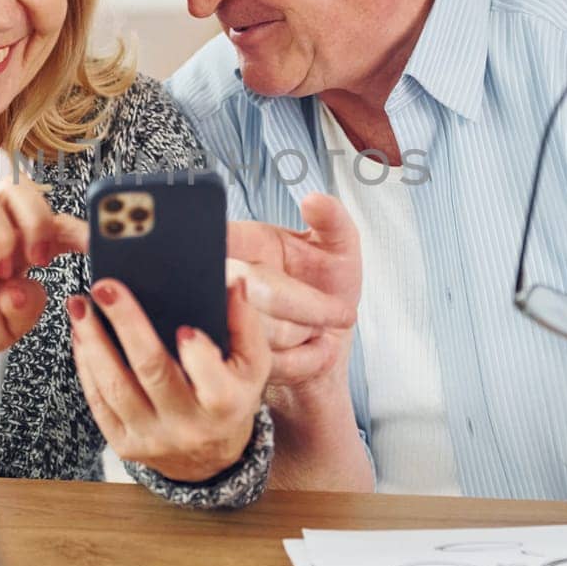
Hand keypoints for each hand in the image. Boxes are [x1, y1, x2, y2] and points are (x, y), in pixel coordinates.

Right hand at [0, 171, 86, 372]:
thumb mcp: (13, 325)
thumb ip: (28, 306)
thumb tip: (20, 286)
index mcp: (19, 244)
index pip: (52, 219)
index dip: (77, 227)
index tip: (96, 244)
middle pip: (16, 187)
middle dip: (36, 218)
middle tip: (38, 258)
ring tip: (0, 272)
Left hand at [69, 277, 269, 482]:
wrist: (209, 459)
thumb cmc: (231, 398)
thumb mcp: (252, 365)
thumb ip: (245, 324)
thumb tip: (233, 284)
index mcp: (225, 406)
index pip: (212, 381)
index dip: (198, 355)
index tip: (183, 326)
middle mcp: (187, 426)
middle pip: (152, 372)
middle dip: (126, 325)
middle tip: (105, 287)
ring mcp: (152, 438)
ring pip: (115, 387)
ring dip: (93, 342)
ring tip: (80, 306)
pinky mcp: (125, 444)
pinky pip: (98, 403)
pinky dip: (86, 366)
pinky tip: (80, 336)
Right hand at [226, 193, 359, 396]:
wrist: (327, 339)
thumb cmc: (326, 285)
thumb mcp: (339, 247)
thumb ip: (332, 219)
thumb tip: (314, 201)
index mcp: (240, 244)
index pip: (224, 244)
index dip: (252, 264)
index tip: (290, 275)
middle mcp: (226, 285)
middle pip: (252, 292)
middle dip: (308, 306)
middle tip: (342, 311)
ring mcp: (227, 326)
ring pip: (262, 332)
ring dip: (307, 333)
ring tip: (325, 328)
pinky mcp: (239, 363)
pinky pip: (274, 364)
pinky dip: (309, 360)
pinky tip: (322, 350)